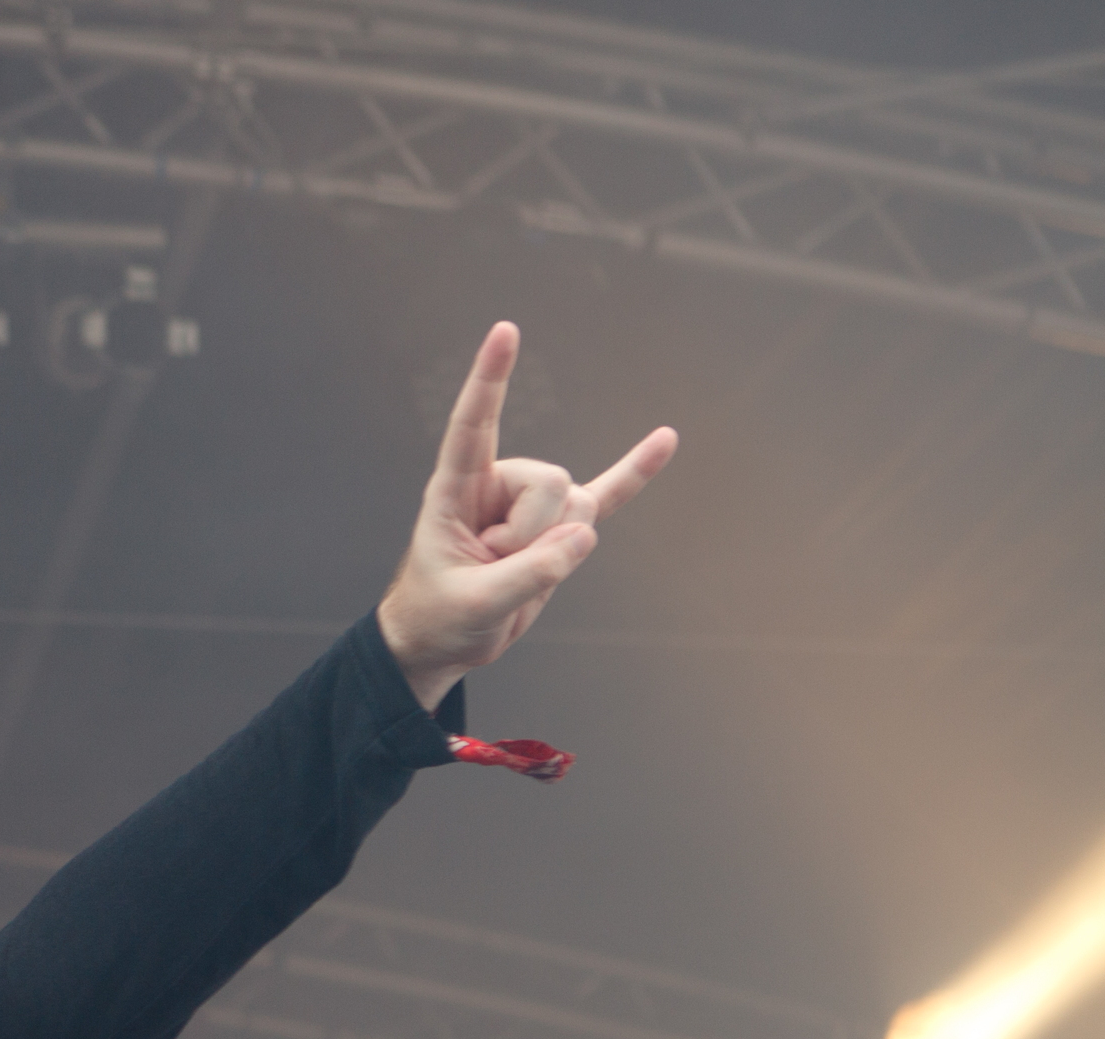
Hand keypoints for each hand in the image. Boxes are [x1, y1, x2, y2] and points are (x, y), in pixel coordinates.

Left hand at [376, 323, 674, 710]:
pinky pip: (604, 496)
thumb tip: (585, 536)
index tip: (505, 329)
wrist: (443, 642)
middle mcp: (496, 484)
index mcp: (454, 490)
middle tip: (493, 567)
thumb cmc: (440, 616)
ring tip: (511, 573)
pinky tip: (665, 440)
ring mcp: (530, 505)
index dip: (490, 379)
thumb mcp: (475, 605)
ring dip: (553, 553)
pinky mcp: (558, 530)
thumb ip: (529, 574)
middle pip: (548, 483)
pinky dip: (634, 473)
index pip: (473, 425)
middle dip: (533, 536)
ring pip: (575, 508)